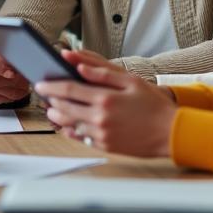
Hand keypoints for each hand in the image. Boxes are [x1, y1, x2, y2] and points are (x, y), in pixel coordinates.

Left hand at [33, 50, 177, 157]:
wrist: (171, 132)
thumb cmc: (153, 104)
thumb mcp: (131, 81)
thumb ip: (103, 73)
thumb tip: (78, 65)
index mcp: (105, 98)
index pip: (68, 89)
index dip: (51, 86)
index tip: (40, 83)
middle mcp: (100, 118)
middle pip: (64, 108)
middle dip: (50, 100)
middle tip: (43, 95)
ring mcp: (101, 135)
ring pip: (69, 125)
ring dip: (58, 116)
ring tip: (53, 109)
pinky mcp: (105, 147)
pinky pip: (81, 138)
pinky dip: (71, 130)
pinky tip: (68, 125)